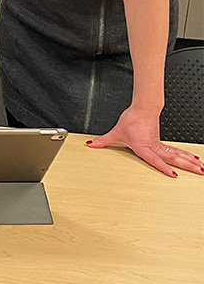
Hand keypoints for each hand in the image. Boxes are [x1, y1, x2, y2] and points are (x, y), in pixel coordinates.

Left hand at [87, 106, 203, 176]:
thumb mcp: (116, 132)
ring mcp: (160, 144)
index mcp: (143, 146)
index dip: (163, 167)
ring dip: (190, 161)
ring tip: (202, 169)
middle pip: (173, 157)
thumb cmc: (132, 120)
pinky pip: (177, 151)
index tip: (173, 174)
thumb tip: (92, 144)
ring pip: (178, 154)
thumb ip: (104, 140)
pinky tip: (195, 160)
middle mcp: (154, 146)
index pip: (154, 158)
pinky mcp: (162, 142)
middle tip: (199, 172)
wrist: (142, 108)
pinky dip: (187, 155)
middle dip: (187, 165)